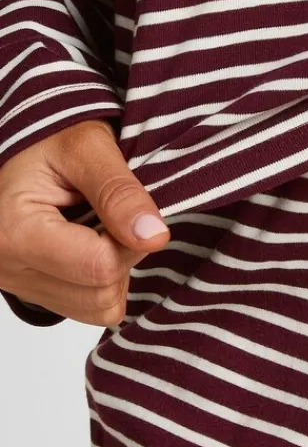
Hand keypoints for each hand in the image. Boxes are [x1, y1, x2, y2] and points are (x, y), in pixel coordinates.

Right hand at [0, 119, 169, 327]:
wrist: (24, 148)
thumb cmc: (50, 139)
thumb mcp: (87, 148)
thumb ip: (119, 192)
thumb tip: (154, 236)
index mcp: (15, 232)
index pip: (101, 267)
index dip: (132, 239)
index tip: (129, 208)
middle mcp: (7, 268)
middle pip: (101, 294)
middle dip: (124, 255)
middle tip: (112, 214)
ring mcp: (17, 285)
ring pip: (98, 308)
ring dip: (115, 271)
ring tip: (100, 227)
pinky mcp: (31, 292)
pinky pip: (88, 308)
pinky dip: (102, 281)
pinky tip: (92, 243)